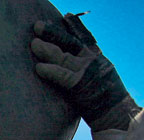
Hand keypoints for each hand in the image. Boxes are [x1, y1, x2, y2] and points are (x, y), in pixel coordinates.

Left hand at [31, 15, 139, 130]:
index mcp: (97, 58)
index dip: (75, 26)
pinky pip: (62, 76)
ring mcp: (87, 71)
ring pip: (63, 57)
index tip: (65, 16)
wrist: (115, 115)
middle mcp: (92, 61)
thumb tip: (65, 61)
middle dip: (53, 33)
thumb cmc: (102, 100)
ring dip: (47, 50)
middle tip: (38, 26)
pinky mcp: (80, 85)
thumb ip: (82, 68)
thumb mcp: (96, 77)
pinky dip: (50, 71)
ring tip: (33, 44)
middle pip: (70, 42)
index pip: (84, 38)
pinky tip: (39, 68)